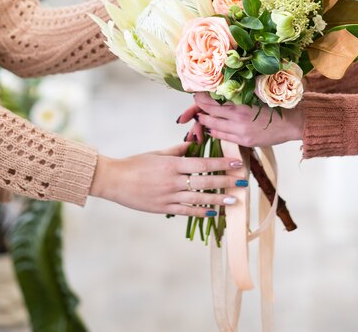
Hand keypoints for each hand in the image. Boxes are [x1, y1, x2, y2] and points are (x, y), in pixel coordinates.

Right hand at [90, 143, 244, 217]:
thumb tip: (193, 144)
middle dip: (226, 182)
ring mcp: (169, 196)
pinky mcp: (163, 208)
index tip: (237, 162)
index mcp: (172, 164)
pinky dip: (201, 212)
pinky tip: (214, 213)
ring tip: (234, 201)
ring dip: (218, 200)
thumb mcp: (157, 153)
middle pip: (205, 181)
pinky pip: (186, 211)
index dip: (221, 163)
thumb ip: (177, 150)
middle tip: (243, 182)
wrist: (115, 180)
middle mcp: (173, 181)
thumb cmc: (135, 164)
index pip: (203, 163)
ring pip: (199, 199)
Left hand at [179, 94, 303, 146]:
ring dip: (205, 121)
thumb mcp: (256, 95)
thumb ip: (238, 95)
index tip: (196, 93)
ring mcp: (240, 132)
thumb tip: (221, 90)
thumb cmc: (275, 106)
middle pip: (209, 114)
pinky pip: (223, 137)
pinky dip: (215, 131)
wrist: (292, 122)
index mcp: (240, 104)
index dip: (201, 98)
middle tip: (196, 104)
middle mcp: (237, 119)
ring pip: (214, 127)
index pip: (212, 101)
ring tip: (201, 116)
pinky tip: (212, 127)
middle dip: (200, 109)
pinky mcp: (244, 141)